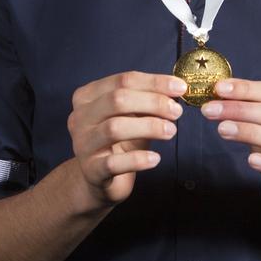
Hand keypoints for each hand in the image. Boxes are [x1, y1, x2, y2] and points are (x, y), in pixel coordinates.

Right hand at [67, 71, 185, 210]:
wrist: (97, 179)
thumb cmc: (119, 141)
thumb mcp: (132, 116)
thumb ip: (148, 100)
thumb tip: (177, 89)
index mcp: (88, 96)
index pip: (123, 80)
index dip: (154, 82)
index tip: (180, 87)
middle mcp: (80, 117)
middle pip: (117, 100)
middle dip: (153, 102)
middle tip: (177, 111)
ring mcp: (82, 144)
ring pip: (115, 128)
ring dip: (149, 127)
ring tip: (171, 131)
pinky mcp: (91, 170)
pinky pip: (114, 163)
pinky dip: (138, 159)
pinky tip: (155, 159)